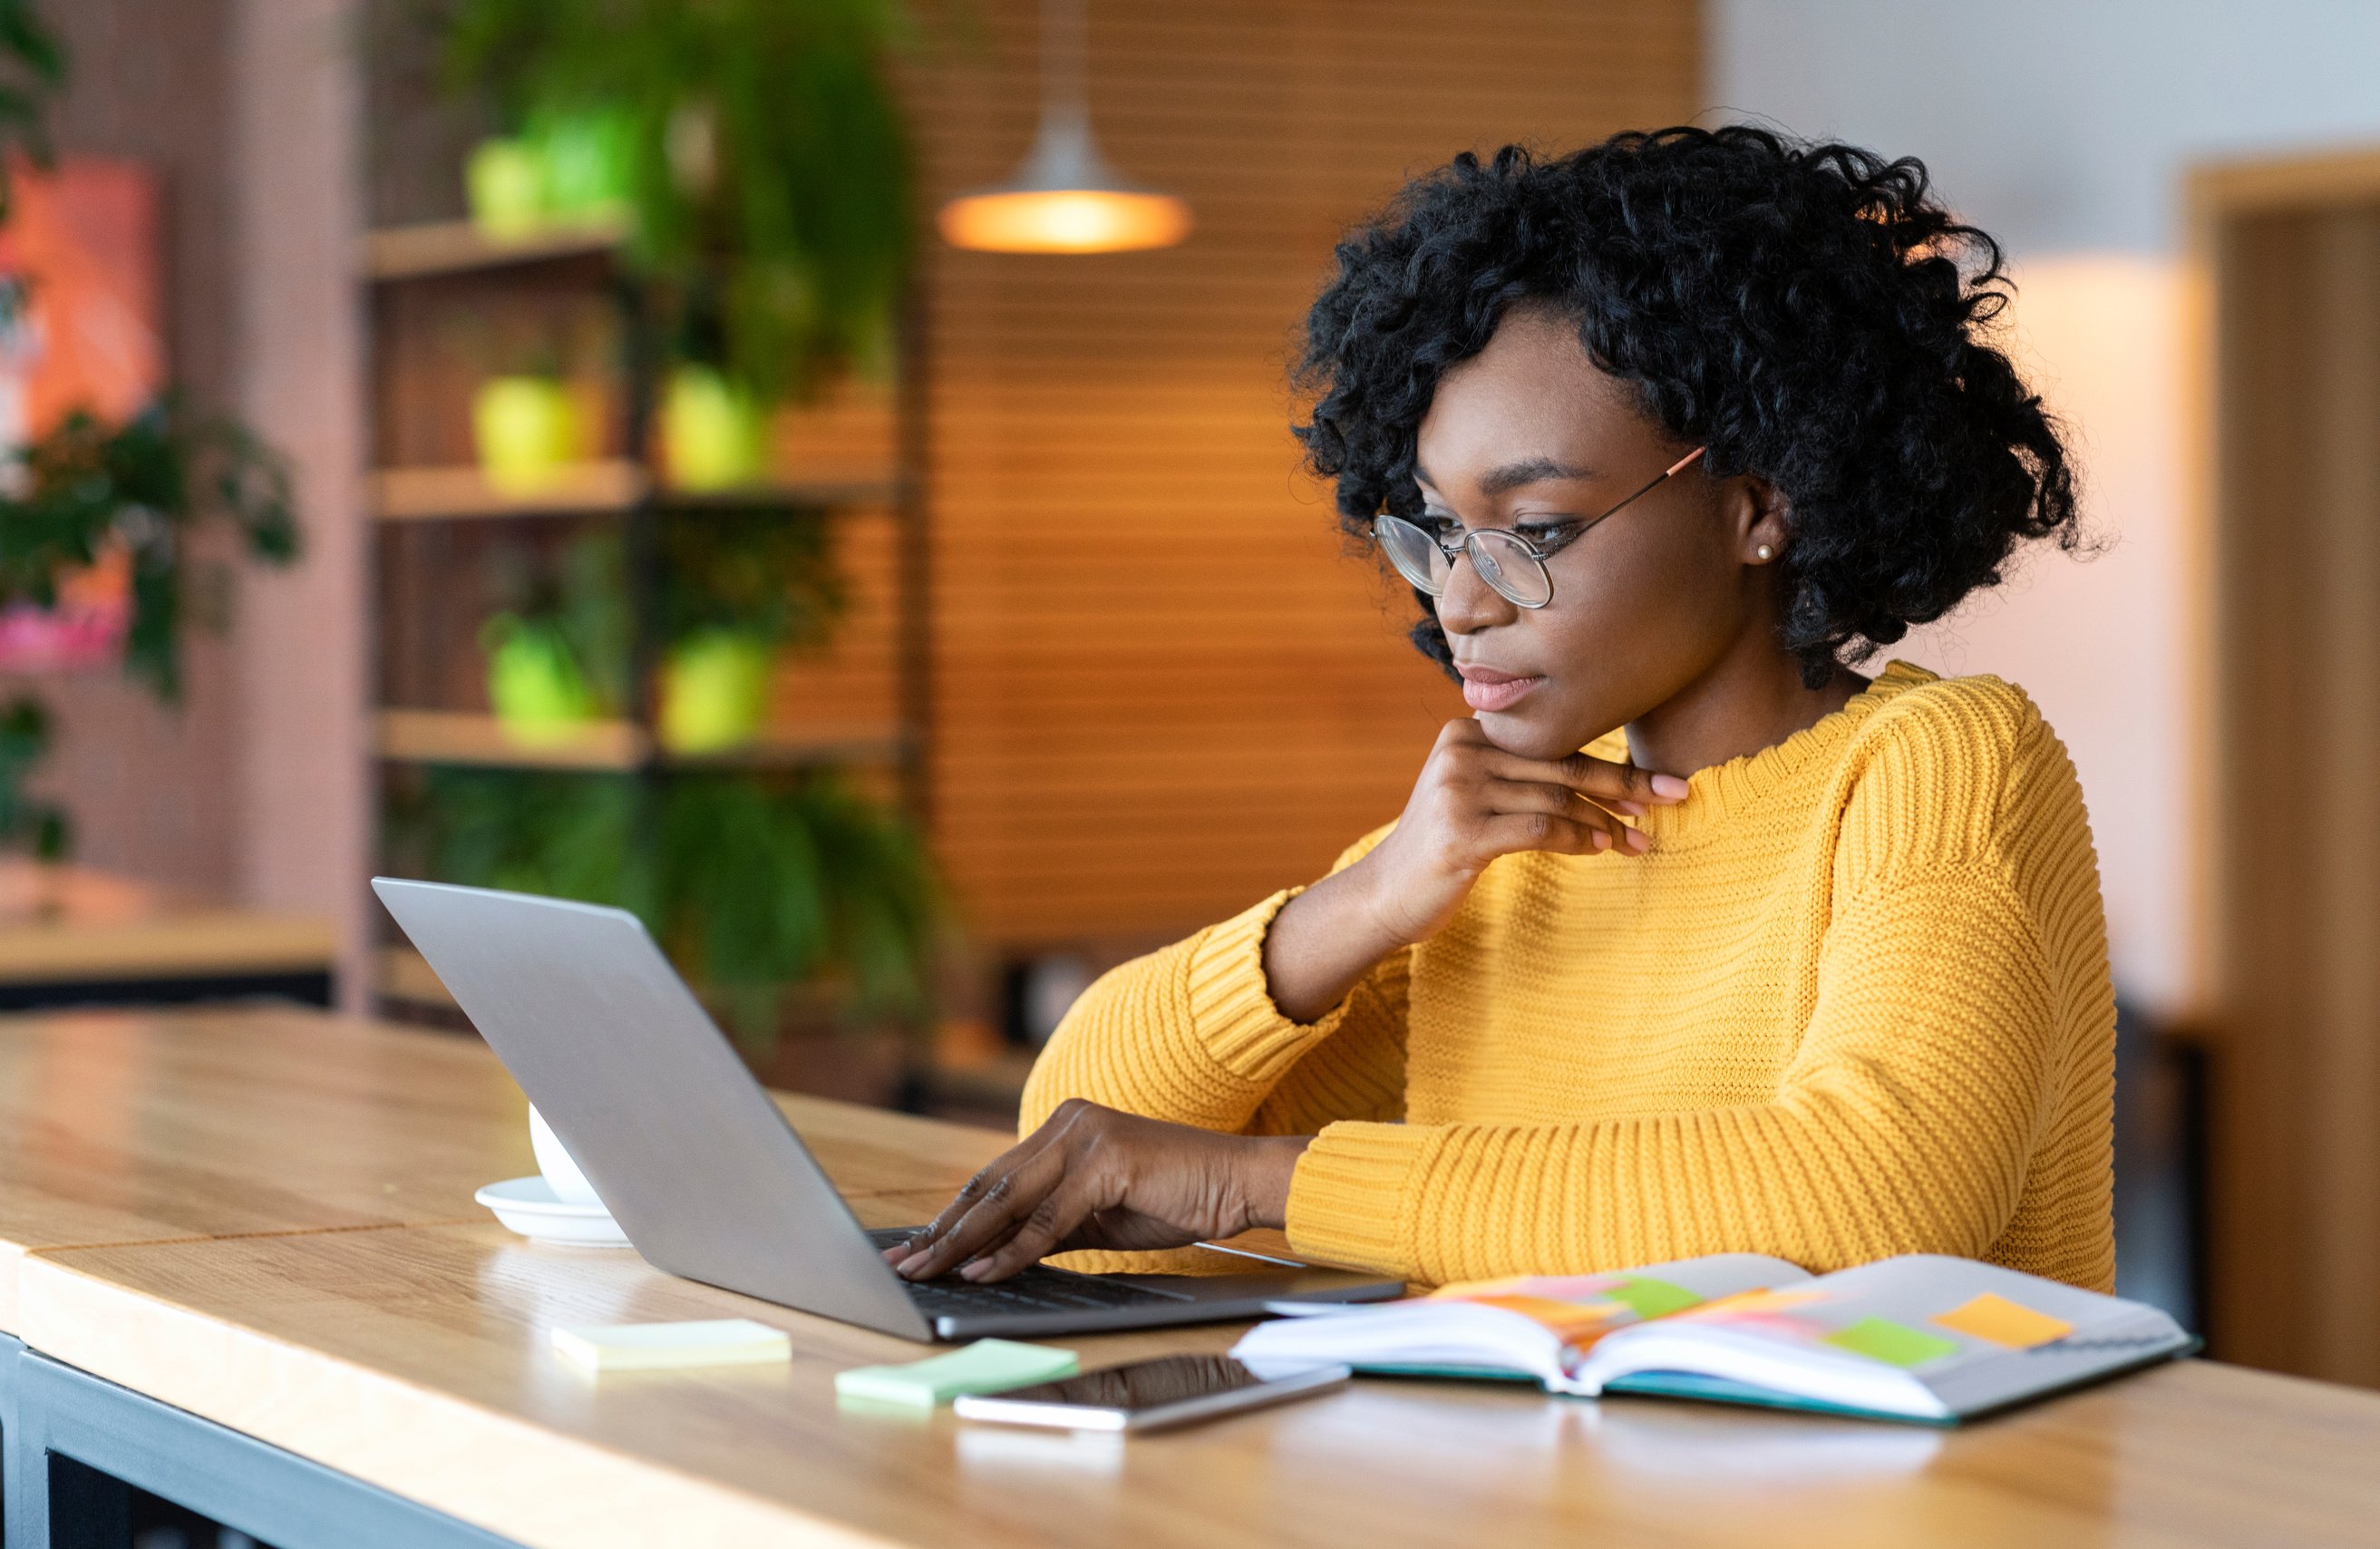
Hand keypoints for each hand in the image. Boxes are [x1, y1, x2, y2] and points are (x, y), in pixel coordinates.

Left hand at [882, 1099, 1308, 1283]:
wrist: (1238, 1181)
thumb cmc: (1174, 1197)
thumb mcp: (1099, 1214)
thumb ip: (1049, 1224)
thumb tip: (994, 1256)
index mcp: (1062, 1125)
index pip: (993, 1176)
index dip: (952, 1215)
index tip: (918, 1248)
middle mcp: (1067, 1121)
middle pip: (990, 1183)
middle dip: (943, 1229)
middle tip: (904, 1263)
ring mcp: (1085, 1136)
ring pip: (1009, 1197)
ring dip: (964, 1240)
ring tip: (930, 1270)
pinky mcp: (1106, 1160)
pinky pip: (1049, 1215)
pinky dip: (1014, 1247)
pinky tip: (985, 1270)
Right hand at [1259, 720, 1686, 1020]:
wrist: (1385, 893)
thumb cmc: (1445, 847)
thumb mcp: (1477, 797)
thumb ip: (1524, 777)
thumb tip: (1610, 780)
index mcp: (1467, 731)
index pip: (1554, 743)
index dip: (1610, 762)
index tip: (1661, 782)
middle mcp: (1460, 751)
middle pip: (1561, 764)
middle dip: (1624, 783)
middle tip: (1676, 795)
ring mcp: (1457, 789)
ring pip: (1554, 796)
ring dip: (1605, 820)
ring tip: (1639, 840)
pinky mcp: (1461, 831)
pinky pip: (1538, 827)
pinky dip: (1576, 837)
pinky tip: (1601, 847)